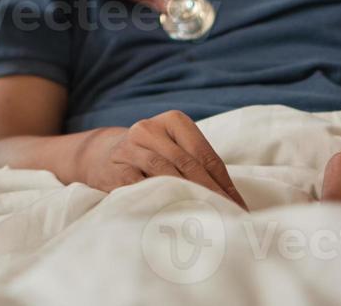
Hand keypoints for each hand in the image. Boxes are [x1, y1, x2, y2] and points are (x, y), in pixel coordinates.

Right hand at [77, 111, 245, 207]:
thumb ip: (199, 165)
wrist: (102, 156)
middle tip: (227, 218)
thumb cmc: (151, 156)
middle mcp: (150, 129)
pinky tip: (175, 217)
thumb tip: (235, 201)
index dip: (224, 183)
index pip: (205, 154)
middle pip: (188, 163)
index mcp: (173, 120)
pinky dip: (161, 202)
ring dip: (189, 198)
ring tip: (206, 219)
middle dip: (211, 193)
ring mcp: (130, 148)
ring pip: (166, 173)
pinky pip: (142, 188)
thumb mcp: (174, 149)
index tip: (238, 208)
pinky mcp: (116, 170)